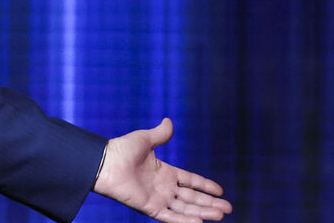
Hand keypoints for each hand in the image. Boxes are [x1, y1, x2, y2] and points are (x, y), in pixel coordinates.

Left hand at [93, 118, 231, 222]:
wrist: (105, 162)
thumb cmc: (121, 149)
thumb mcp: (145, 139)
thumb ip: (160, 134)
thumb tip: (169, 121)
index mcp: (164, 172)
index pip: (190, 181)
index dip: (205, 185)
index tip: (221, 191)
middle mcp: (163, 187)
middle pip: (192, 198)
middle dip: (210, 203)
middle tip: (228, 209)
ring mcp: (157, 198)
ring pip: (185, 208)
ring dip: (202, 212)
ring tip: (220, 215)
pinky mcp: (149, 207)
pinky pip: (169, 216)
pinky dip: (184, 221)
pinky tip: (199, 222)